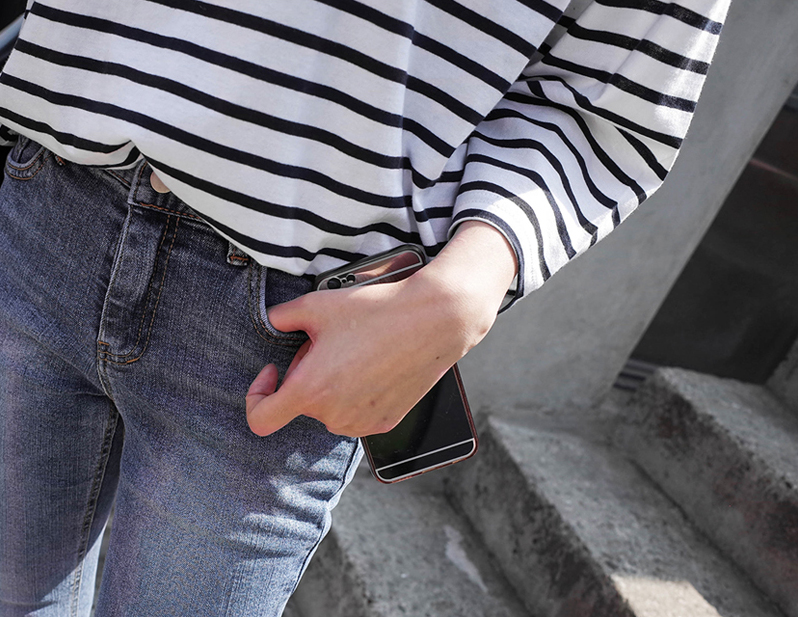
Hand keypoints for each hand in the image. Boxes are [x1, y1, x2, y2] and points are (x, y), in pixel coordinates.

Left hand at [245, 221, 516, 436]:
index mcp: (310, 391)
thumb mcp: (317, 305)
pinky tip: (372, 365)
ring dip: (330, 385)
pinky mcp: (385, 422)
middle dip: (306, 373)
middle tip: (329, 342)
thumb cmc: (376, 312)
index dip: (257, 396)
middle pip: (301, 402)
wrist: (432, 321)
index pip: (261, 419)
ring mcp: (361, 422)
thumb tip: (274, 321)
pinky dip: (355, 393)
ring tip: (354, 351)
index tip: (271, 372)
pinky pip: (355, 413)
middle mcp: (333, 415)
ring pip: (329, 408)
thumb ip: (282, 316)